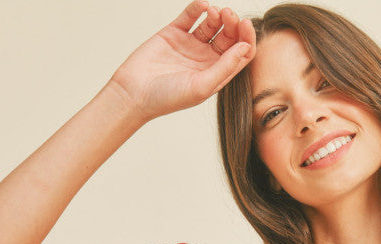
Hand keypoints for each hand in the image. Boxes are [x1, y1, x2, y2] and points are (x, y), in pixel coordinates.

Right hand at [110, 1, 255, 122]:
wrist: (134, 92)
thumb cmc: (167, 98)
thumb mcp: (201, 86)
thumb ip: (225, 67)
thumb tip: (245, 47)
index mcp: (217, 74)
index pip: (241, 53)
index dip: (247, 38)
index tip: (244, 24)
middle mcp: (206, 59)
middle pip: (229, 36)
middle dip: (233, 23)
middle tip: (228, 14)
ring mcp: (191, 45)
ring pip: (212, 24)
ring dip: (217, 14)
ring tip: (214, 12)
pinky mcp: (175, 33)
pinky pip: (191, 15)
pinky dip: (198, 7)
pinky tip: (202, 5)